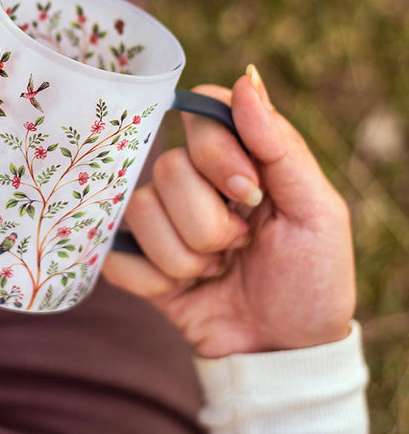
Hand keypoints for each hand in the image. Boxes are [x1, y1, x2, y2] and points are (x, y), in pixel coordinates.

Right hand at [102, 66, 354, 357]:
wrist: (283, 353)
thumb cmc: (311, 281)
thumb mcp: (316, 212)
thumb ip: (281, 147)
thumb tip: (245, 81)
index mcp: (240, 164)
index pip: (202, 117)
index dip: (215, 152)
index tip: (247, 194)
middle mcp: (196, 187)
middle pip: (168, 169)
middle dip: (210, 224)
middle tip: (240, 248)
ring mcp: (163, 225)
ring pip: (141, 212)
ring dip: (185, 258)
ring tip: (216, 273)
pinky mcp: (139, 264)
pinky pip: (117, 258)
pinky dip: (153, 282)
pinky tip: (182, 293)